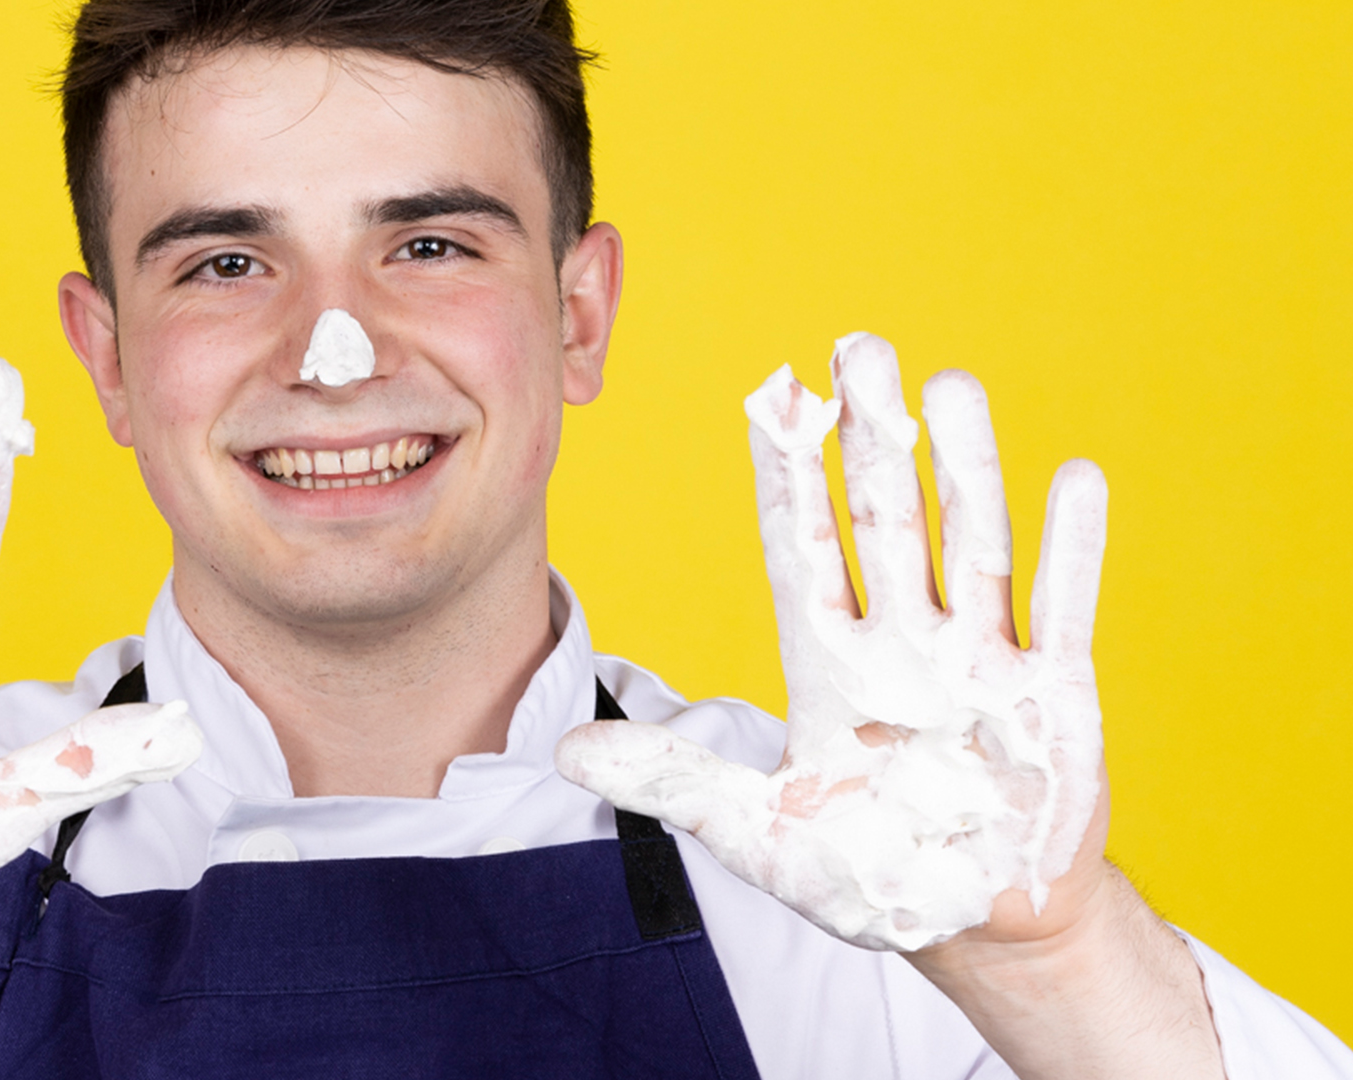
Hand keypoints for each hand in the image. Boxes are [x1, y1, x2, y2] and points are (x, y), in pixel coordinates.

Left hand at [556, 332, 1107, 951]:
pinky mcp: (1054, 696)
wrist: (975, 926)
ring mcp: (979, 662)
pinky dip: (1071, 551)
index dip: (786, 476)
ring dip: (964, 467)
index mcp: (829, 664)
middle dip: (873, 438)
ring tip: (950, 386)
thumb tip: (561, 748)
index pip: (801, 548)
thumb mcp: (756, 832)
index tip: (773, 395)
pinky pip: (1063, 612)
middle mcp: (902, 643)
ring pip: (970, 544)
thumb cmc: (868, 874)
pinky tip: (1075, 479)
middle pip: (885, 520)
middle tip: (861, 348)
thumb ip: (670, 780)